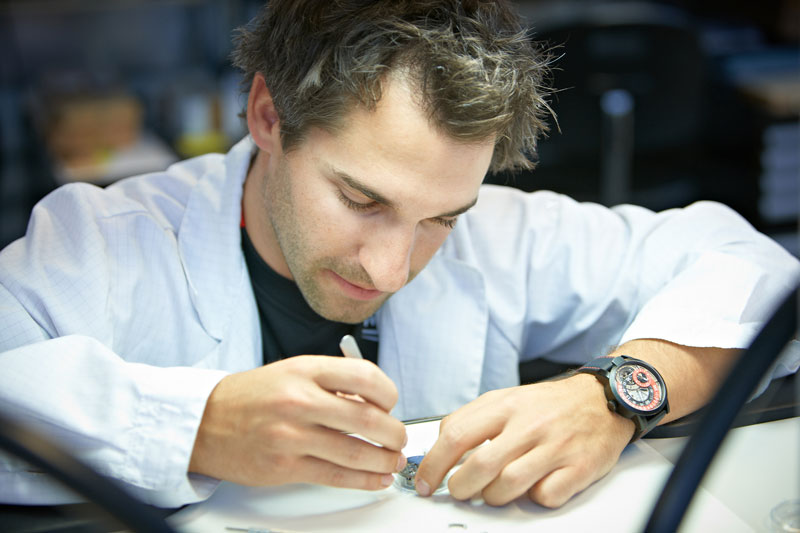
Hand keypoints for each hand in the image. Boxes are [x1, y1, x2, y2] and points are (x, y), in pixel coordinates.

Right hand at [189, 355, 406, 489]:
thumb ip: (332, 384)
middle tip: (399, 438)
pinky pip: (335, 476)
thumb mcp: (292, 372)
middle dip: (394, 433)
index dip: (388, 392)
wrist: (206, 421)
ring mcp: (291, 436)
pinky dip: (364, 480)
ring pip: (356, 452)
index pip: (365, 376)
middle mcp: (299, 400)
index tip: (391, 403)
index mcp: (305, 370)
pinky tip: (376, 479)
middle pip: (367, 418)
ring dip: (384, 460)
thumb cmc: (252, 396)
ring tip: (392, 460)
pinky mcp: (284, 467)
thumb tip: (374, 404)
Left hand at [415, 374, 633, 506]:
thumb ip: (473, 419)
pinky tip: (533, 487)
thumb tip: (440, 447)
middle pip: (479, 466)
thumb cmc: (549, 404)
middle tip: (458, 492)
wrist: (603, 399)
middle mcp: (529, 424)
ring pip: (508, 485)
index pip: (456, 435)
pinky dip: (533, 498)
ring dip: (492, 496)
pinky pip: (545, 496)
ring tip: (492, 492)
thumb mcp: (507, 398)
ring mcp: (555, 447)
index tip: (426, 480)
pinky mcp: (579, 468)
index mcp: (505, 405)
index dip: (434, 464)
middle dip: (460, 487)